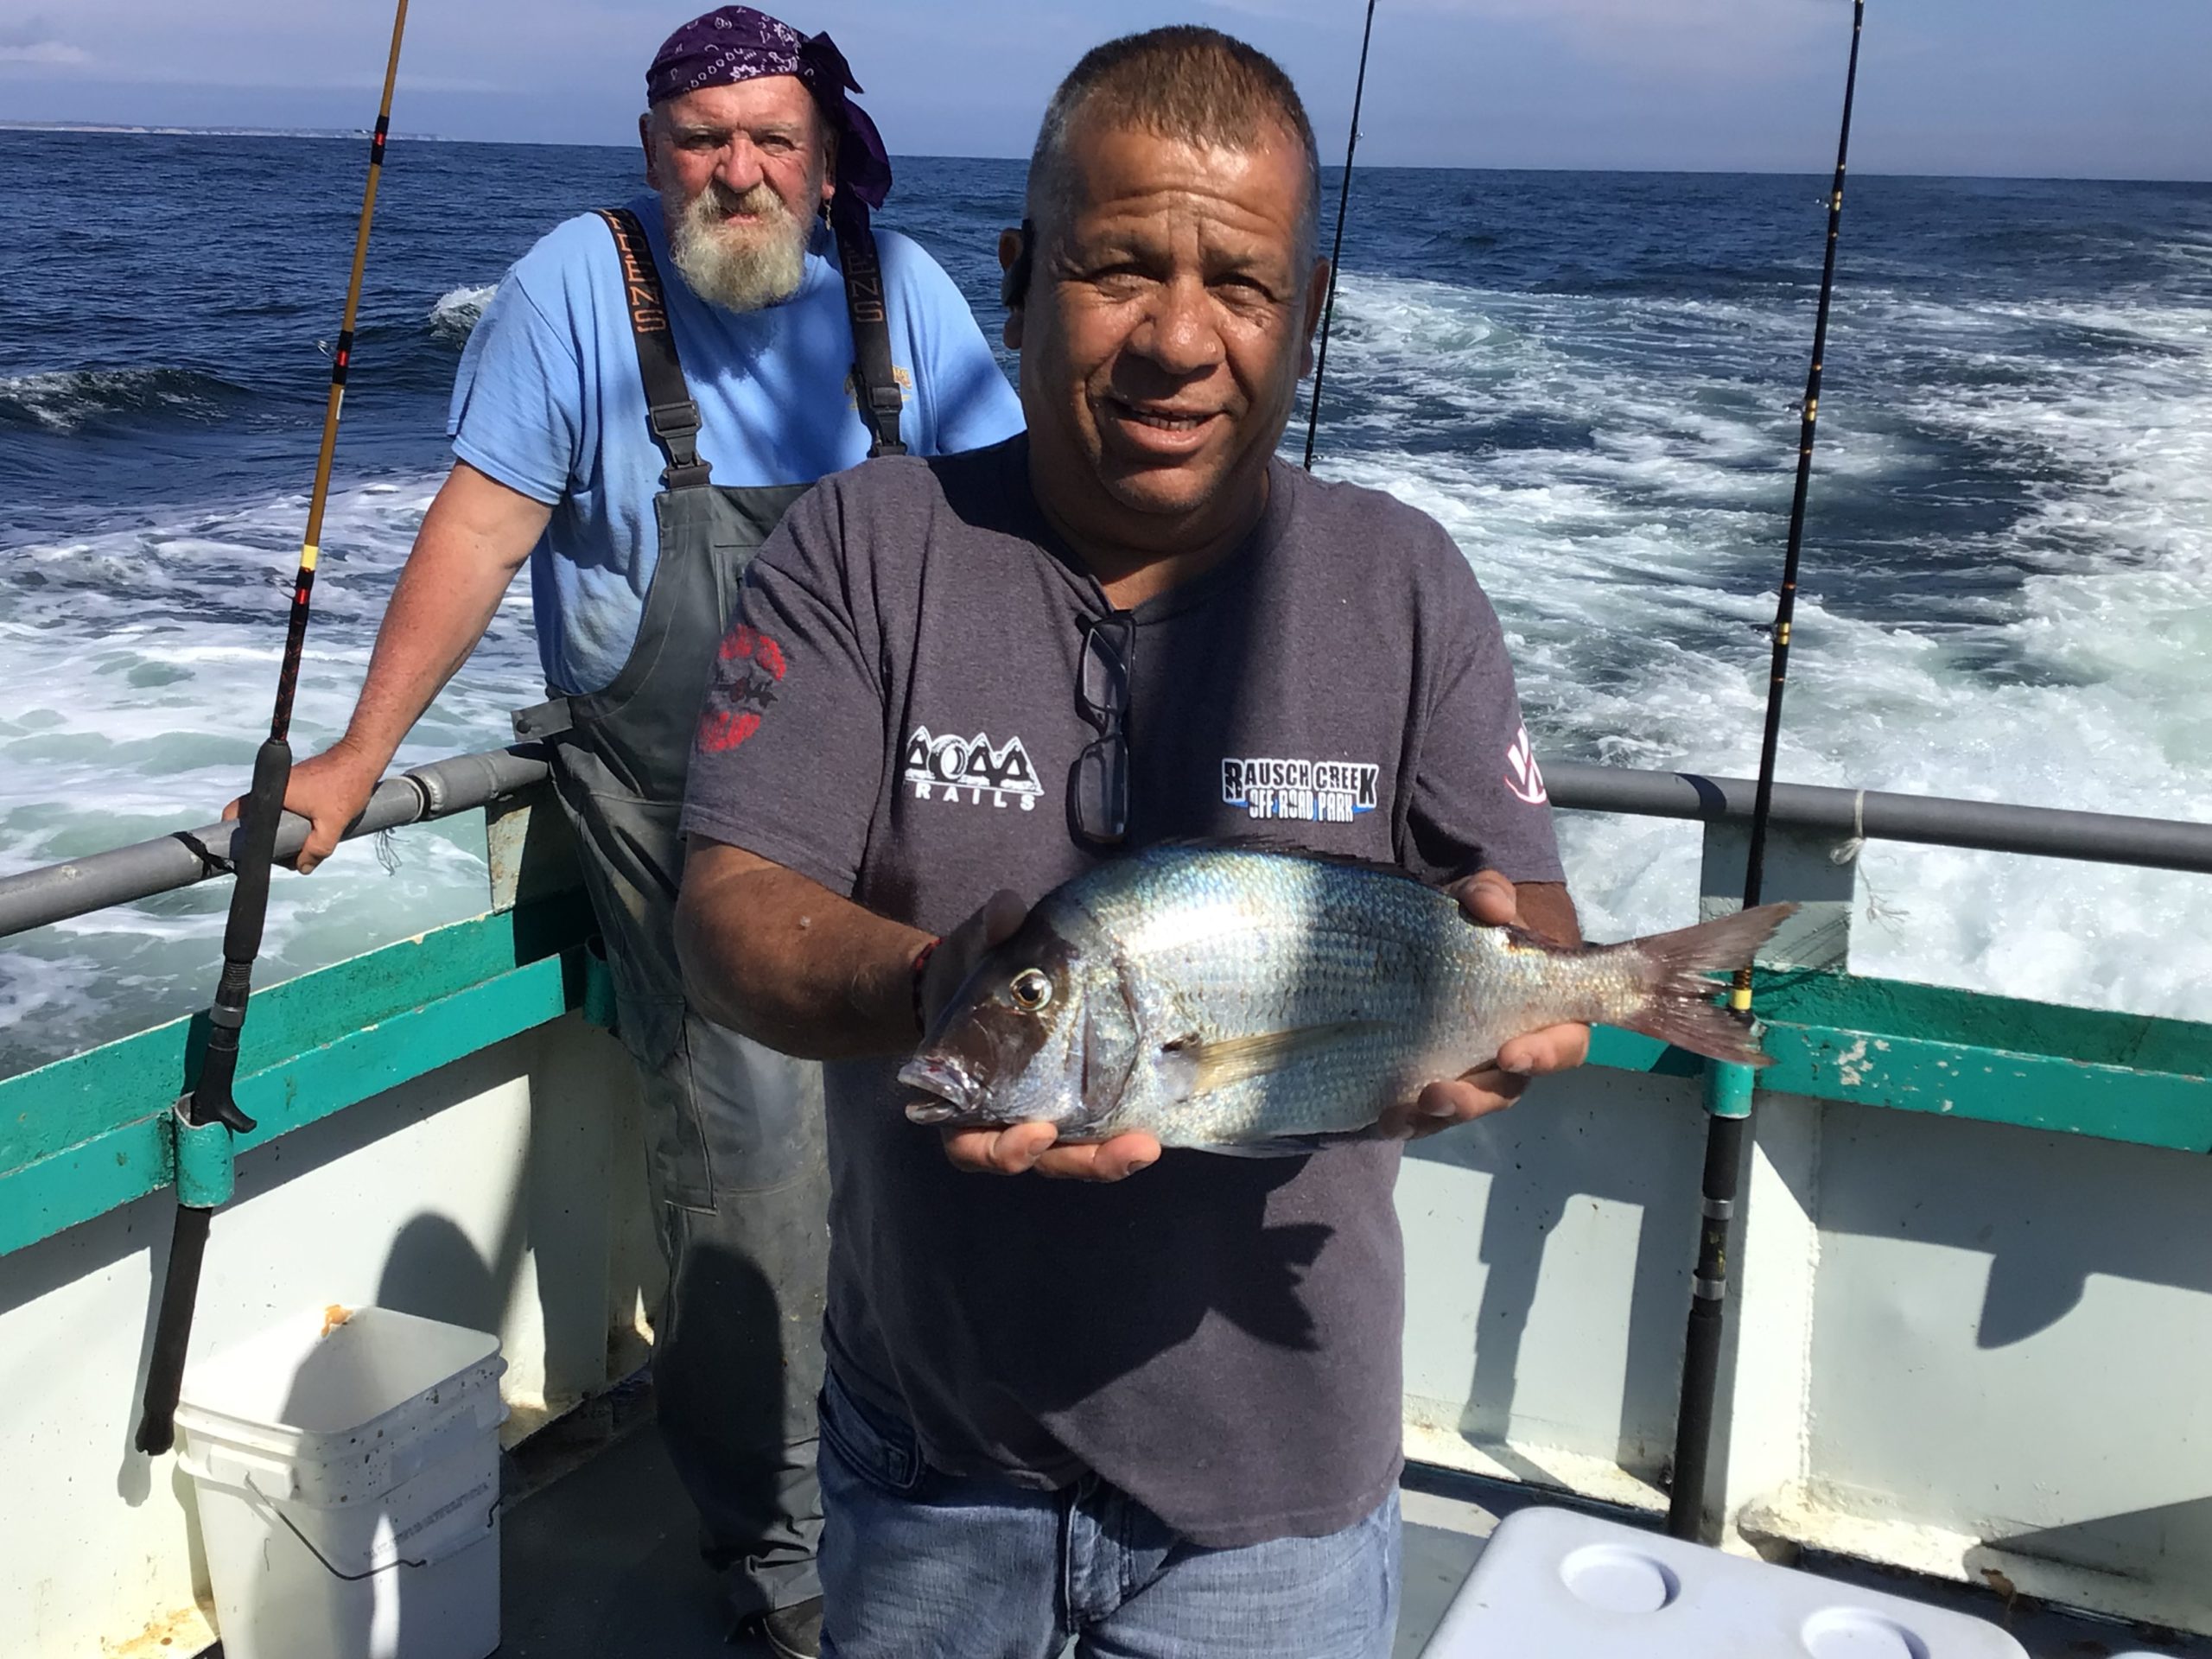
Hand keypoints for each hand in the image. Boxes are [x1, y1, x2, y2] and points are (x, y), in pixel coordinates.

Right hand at [223, 740, 381, 874]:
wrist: (362, 757)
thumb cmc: (345, 784)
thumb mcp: (332, 824)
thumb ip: (316, 849)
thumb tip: (302, 868)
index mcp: (271, 793)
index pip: (236, 813)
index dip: (236, 835)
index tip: (247, 853)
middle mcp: (273, 787)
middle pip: (257, 820)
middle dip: (270, 840)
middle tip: (288, 855)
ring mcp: (285, 785)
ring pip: (275, 816)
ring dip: (286, 831)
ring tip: (304, 844)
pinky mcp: (298, 785)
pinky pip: (288, 809)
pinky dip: (296, 821)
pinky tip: (314, 830)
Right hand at [919, 889, 1162, 1181]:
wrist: (981, 976)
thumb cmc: (967, 971)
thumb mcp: (970, 950)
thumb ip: (986, 933)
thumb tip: (1007, 909)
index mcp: (963, 1099)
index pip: (974, 1146)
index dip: (1004, 1151)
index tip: (1038, 1131)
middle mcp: (1004, 1119)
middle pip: (1039, 1160)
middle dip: (1081, 1162)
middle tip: (1126, 1149)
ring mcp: (1043, 1116)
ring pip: (1074, 1156)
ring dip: (1110, 1158)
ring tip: (1148, 1146)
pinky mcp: (1078, 1105)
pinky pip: (1098, 1132)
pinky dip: (1123, 1135)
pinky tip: (1159, 1126)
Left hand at [1376, 869, 1590, 1139]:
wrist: (1441, 933)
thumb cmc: (1479, 921)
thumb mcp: (1483, 899)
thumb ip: (1491, 894)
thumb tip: (1492, 905)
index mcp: (1543, 1014)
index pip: (1562, 1044)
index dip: (1545, 1055)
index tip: (1511, 1054)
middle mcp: (1510, 1052)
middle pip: (1505, 1090)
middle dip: (1474, 1098)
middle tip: (1439, 1093)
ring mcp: (1471, 1070)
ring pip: (1463, 1106)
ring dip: (1435, 1116)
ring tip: (1399, 1115)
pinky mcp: (1432, 1077)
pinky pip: (1425, 1110)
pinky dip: (1406, 1119)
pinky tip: (1379, 1118)